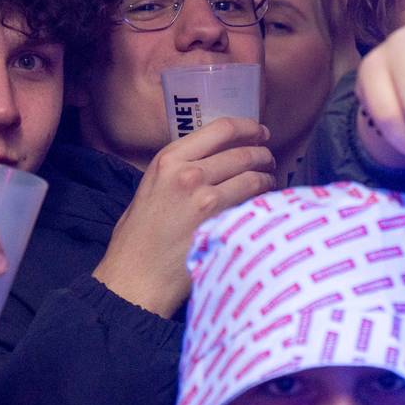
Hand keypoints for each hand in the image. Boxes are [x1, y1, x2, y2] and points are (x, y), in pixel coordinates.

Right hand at [93, 117, 275, 316]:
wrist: (135, 277)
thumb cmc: (138, 238)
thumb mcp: (151, 188)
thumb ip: (178, 169)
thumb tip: (213, 159)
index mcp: (169, 159)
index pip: (221, 129)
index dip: (248, 127)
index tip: (259, 132)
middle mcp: (188, 172)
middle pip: (242, 151)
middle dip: (262, 154)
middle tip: (269, 161)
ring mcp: (205, 197)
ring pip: (253, 175)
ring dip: (267, 177)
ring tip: (269, 182)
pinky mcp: (220, 222)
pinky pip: (253, 202)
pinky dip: (263, 200)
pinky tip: (263, 204)